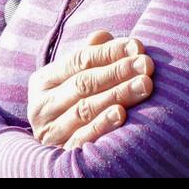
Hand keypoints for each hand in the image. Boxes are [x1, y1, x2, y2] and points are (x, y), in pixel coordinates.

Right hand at [26, 30, 154, 149]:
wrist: (54, 152)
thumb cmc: (73, 102)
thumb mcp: (75, 78)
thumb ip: (90, 55)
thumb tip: (103, 35)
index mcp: (43, 81)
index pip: (79, 60)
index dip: (109, 52)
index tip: (137, 46)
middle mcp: (41, 106)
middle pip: (83, 84)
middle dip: (118, 71)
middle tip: (147, 65)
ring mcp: (50, 132)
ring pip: (85, 109)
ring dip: (118, 95)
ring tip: (144, 84)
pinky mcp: (61, 154)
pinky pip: (83, 137)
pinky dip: (102, 125)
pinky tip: (122, 114)